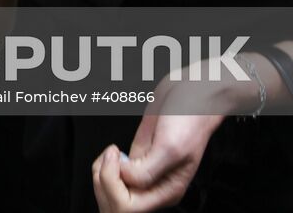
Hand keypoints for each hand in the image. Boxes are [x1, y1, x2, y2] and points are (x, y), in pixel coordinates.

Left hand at [92, 102, 224, 210]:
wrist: (189, 92)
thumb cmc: (189, 119)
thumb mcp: (170, 148)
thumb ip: (146, 171)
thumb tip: (121, 176)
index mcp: (167, 191)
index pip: (130, 207)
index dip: (115, 184)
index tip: (118, 159)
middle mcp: (154, 185)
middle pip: (117, 202)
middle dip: (106, 181)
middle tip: (111, 157)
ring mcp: (143, 171)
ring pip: (112, 188)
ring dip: (103, 172)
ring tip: (110, 153)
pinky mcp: (135, 157)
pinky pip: (112, 172)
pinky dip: (105, 163)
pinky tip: (110, 152)